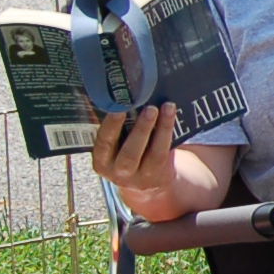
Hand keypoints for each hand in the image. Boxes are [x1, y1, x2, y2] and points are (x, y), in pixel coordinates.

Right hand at [89, 103, 182, 220]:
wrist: (145, 180)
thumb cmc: (125, 151)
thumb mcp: (114, 146)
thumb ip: (116, 128)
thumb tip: (124, 93)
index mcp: (101, 161)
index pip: (103, 144)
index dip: (110, 127)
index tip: (118, 108)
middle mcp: (118, 172)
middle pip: (129, 153)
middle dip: (141, 130)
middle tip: (149, 108)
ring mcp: (140, 176)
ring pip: (152, 153)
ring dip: (160, 128)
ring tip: (166, 107)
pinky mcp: (158, 174)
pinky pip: (165, 151)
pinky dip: (169, 131)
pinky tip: (171, 114)